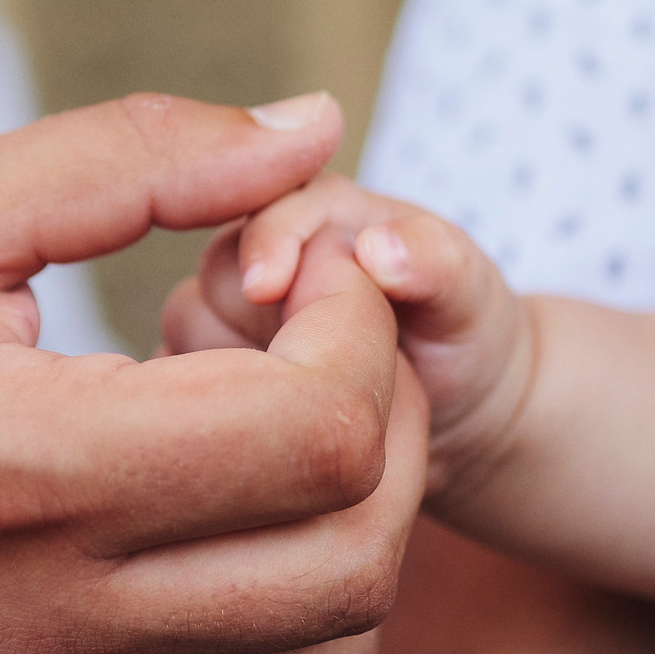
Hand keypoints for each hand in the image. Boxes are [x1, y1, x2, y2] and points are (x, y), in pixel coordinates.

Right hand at [0, 93, 426, 653]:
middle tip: (325, 323)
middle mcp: (53, 613)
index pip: (313, 438)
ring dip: (370, 514)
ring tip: (292, 403)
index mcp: (23, 473)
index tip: (303, 253)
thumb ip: (144, 154)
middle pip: (358, 553)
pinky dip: (311, 586)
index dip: (359, 326)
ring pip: (336, 645)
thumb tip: (315, 125)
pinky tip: (241, 480)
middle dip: (391, 414)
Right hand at [161, 175, 531, 503]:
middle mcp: (266, 260)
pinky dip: (216, 419)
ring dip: (244, 377)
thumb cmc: (468, 336)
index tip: (267, 288)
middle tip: (324, 371)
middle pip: (217, 277)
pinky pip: (183, 397)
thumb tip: (379, 248)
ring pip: (191, 338)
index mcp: (321, 213)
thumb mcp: (471, 296)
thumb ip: (436, 260)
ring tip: (319, 407)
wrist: (458, 414)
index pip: (267, 210)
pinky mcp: (217, 383)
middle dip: (260, 323)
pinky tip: (268, 442)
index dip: (266, 245)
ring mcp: (235, 323)